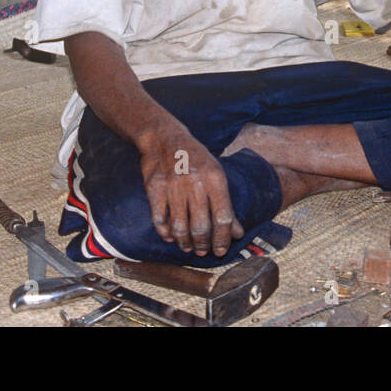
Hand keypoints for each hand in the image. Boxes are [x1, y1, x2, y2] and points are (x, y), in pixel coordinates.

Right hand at [139, 131, 242, 257]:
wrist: (165, 138)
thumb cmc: (195, 158)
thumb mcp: (216, 174)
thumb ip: (226, 204)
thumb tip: (237, 233)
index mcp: (215, 178)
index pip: (223, 217)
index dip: (223, 239)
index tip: (221, 250)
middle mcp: (195, 183)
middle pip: (201, 226)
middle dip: (203, 244)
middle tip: (203, 251)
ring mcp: (173, 186)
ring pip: (180, 226)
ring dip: (185, 243)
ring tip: (188, 247)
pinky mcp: (154, 188)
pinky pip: (160, 219)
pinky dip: (165, 232)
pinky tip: (170, 237)